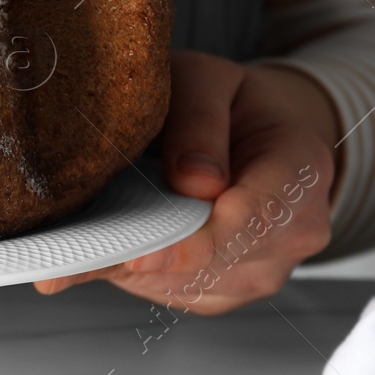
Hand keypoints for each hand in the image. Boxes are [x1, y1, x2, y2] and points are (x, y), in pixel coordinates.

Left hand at [34, 50, 338, 313]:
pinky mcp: (226, 289)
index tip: (142, 253)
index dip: (197, 241)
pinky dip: (134, 276)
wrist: (249, 129)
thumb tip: (193, 180)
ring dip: (133, 271)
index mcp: (301, 167)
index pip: (255, 217)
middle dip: (149, 259)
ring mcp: (265, 268)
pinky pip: (178, 293)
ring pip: (192, 287)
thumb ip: (199, 121)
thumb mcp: (206, 80)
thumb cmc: (225, 101)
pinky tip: (99, 252)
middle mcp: (295, 230)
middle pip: (220, 262)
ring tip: (76, 251)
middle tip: (72, 259)